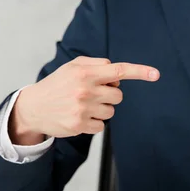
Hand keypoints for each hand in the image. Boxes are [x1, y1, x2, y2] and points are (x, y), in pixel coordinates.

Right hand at [10, 56, 159, 143]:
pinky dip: (94, 122)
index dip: (140, 72)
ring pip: (111, 111)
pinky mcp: (79, 125)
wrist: (33, 107)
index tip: (156, 74)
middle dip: (109, 95)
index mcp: (85, 73)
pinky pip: (102, 126)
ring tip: (82, 105)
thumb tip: (117, 75)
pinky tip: (79, 117)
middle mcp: (85, 90)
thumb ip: (97, 65)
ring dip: (101, 109)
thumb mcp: (73, 66)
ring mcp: (82, 109)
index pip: (119, 71)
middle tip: (91, 94)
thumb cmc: (57, 84)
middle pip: (118, 96)